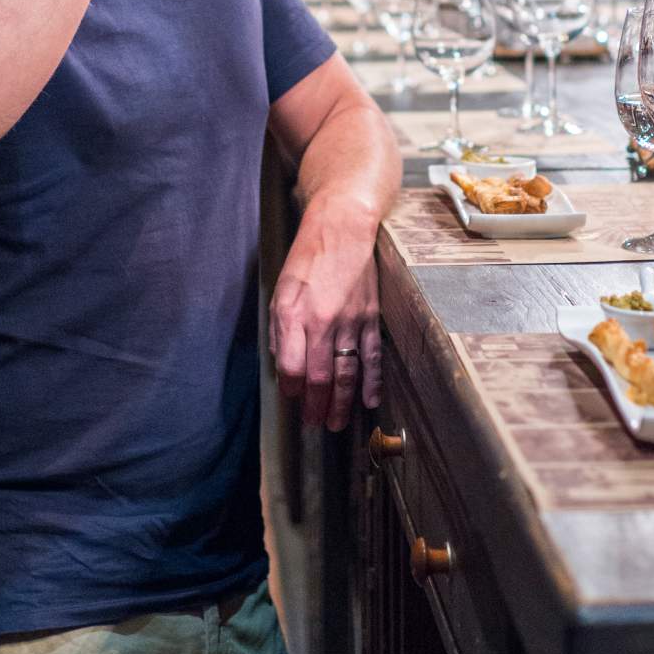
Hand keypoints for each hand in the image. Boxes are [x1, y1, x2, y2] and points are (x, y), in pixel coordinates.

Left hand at [269, 253, 380, 431]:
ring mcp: (350, 321)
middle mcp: (323, 322)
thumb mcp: (282, 290)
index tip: (293, 397)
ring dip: (341, 402)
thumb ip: (281, 329)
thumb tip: (283, 363)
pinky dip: (372, 381)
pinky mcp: (371, 317)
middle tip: (315, 425)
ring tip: (335, 423)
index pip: (292, 367)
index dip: (292, 388)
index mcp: (296, 315)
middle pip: (320, 376)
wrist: (342, 228)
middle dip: (316, 405)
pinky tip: (370, 401)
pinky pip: (372, 356)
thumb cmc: (308, 258)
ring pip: (347, 372)